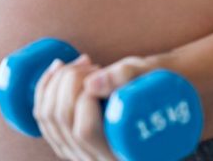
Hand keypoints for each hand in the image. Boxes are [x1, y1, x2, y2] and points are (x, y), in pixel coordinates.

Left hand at [34, 54, 159, 160]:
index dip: (83, 96)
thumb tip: (92, 82)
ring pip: (48, 119)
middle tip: (90, 63)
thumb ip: (127, 76)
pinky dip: (43, 90)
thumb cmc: (164, 88)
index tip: (99, 70)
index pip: (85, 131)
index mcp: (124, 153)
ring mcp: (80, 154)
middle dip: (67, 82)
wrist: (169, 101)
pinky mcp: (69, 142)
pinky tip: (56, 68)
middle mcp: (99, 160)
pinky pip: (43, 120)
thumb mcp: (153, 77)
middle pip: (62, 122)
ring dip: (55, 82)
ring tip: (81, 64)